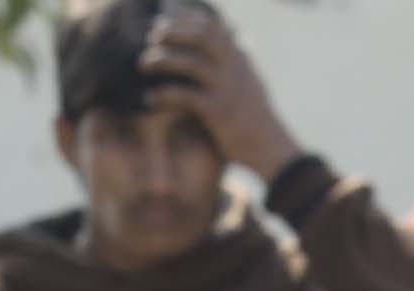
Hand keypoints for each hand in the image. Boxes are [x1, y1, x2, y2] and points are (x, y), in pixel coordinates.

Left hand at [144, 5, 299, 177]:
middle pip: (201, 36)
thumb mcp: (252, 80)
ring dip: (162, 60)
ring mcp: (226, 89)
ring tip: (144, 63)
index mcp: (238, 59)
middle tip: (152, 38)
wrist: (269, 149)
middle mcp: (234, 69)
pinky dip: (163, 95)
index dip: (185, 18)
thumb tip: (238, 37)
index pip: (212, 26)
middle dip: (172, 32)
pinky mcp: (218, 112)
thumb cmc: (256, 116)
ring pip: (190, 63)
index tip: (164, 19)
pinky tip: (150, 98)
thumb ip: (241, 57)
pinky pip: (184, 96)